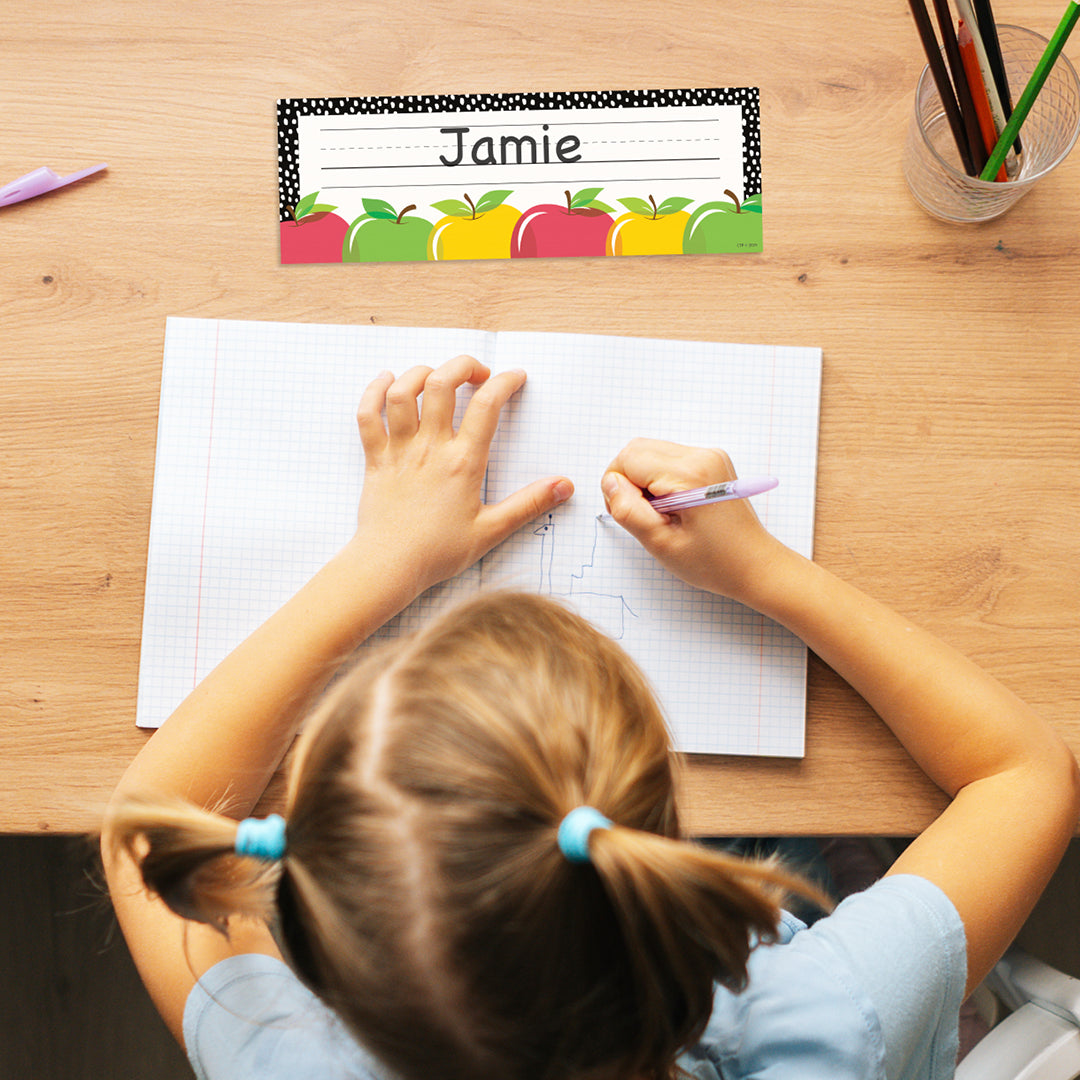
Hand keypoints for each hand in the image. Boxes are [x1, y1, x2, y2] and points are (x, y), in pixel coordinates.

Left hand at [351, 355, 572, 595]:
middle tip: (477, 372)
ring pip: (404, 392)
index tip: (515, 378)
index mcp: (462, 462)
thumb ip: (529, 504)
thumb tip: (564, 486)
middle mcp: (430, 447)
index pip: (487, 405)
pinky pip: (368, 414)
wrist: (389, 565)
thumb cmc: (437, 552)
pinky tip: (386, 381)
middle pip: (442, 383)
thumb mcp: (491, 530)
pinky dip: (374, 391)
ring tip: (437, 376)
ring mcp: (400, 450)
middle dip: (463, 365)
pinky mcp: (376, 458)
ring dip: (421, 373)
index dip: (504, 382)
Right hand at [601, 438, 786, 604]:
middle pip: (638, 449)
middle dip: (628, 480)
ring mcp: (709, 455)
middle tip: (641, 515)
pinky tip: (672, 506)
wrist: (754, 565)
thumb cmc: (714, 561)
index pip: (628, 459)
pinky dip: (659, 479)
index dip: (618, 487)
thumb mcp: (660, 543)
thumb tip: (610, 483)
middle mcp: (702, 455)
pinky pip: (669, 459)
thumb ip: (627, 510)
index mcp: (690, 474)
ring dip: (643, 480)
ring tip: (660, 513)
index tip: (632, 515)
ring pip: (651, 452)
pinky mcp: (711, 461)